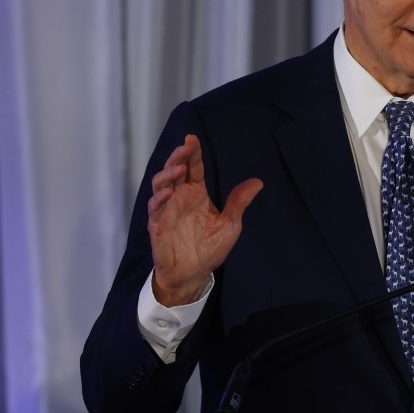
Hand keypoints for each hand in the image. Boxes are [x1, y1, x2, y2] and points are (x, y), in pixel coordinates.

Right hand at [147, 135, 262, 305]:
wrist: (194, 273)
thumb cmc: (209, 248)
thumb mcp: (230, 224)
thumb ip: (239, 203)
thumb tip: (258, 182)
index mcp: (196, 194)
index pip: (193, 169)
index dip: (192, 154)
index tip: (193, 139)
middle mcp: (180, 198)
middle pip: (175, 171)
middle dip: (178, 157)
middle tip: (185, 146)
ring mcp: (167, 210)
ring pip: (160, 185)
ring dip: (167, 175)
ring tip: (179, 168)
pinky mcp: (158, 225)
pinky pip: (155, 209)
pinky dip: (160, 199)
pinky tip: (168, 193)